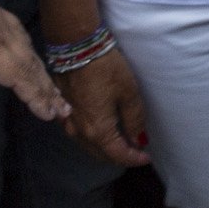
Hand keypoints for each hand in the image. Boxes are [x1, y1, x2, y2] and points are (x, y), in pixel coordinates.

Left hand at [0, 0, 66, 137]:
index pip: (14, 76)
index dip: (33, 96)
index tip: (49, 115)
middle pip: (28, 65)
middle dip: (45, 90)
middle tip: (64, 111)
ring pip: (28, 51)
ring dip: (42, 73)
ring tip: (55, 93)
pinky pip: (21, 37)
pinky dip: (32, 54)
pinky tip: (32, 58)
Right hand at [57, 48, 150, 167]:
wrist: (76, 48)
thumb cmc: (106, 69)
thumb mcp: (128, 92)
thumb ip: (134, 119)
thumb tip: (138, 139)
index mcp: (97, 131)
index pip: (117, 154)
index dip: (133, 158)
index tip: (146, 158)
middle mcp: (79, 132)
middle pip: (101, 154)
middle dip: (119, 156)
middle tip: (136, 151)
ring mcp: (68, 122)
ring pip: (88, 146)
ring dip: (105, 149)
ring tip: (122, 142)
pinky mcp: (62, 111)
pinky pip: (78, 135)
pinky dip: (92, 139)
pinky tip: (101, 131)